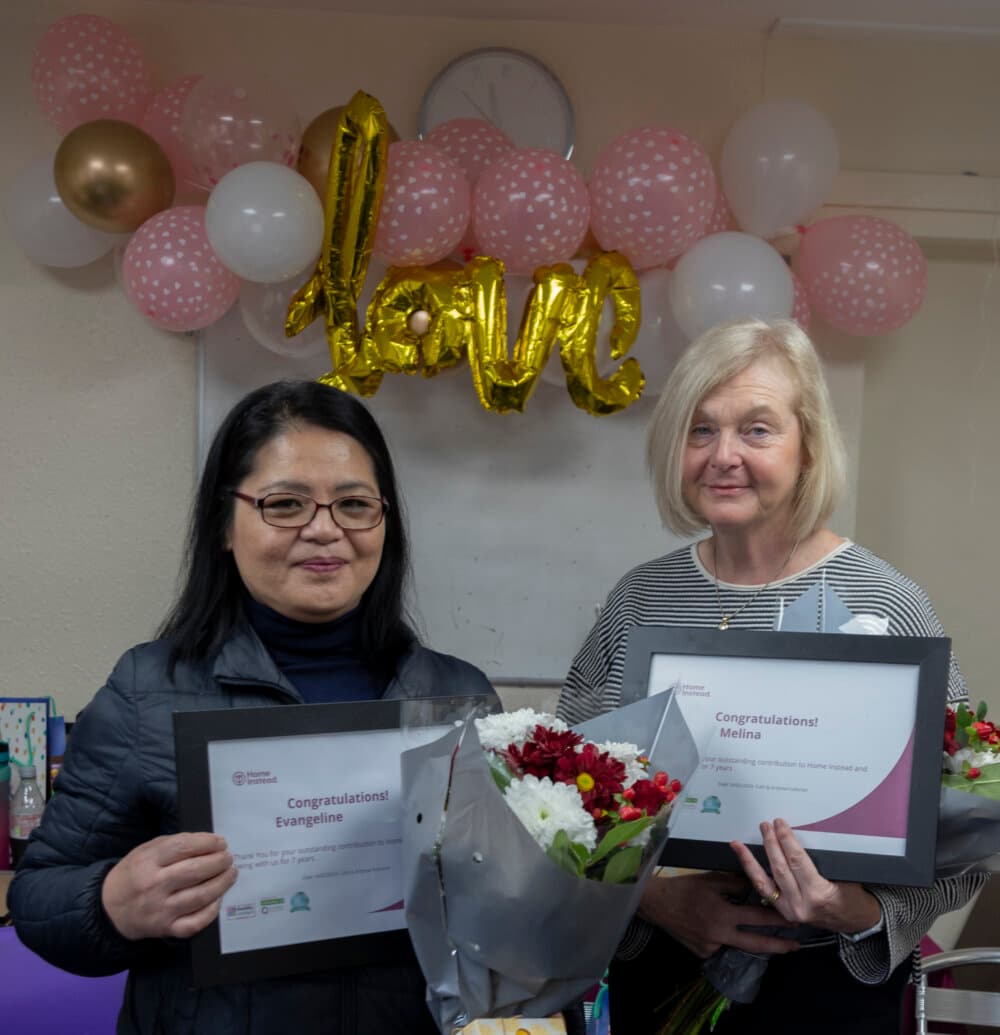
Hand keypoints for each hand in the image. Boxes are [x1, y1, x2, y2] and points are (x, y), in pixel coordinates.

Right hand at [101, 833, 237, 940]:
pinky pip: (195, 923)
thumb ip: (175, 844)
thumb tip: (210, 843)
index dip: (208, 843)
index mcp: (148, 862)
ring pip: (199, 896)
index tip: (221, 842)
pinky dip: (211, 911)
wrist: (110, 909)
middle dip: (218, 862)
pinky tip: (218, 898)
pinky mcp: (165, 929)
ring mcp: (160, 910)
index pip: (183, 847)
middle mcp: (154, 886)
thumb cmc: (134, 874)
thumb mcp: (147, 850)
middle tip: (228, 858)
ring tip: (230, 874)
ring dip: (221, 883)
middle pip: (195, 871)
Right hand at [637, 870, 799, 958]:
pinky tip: (719, 929)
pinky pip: (721, 946)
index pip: (757, 917)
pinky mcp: (703, 953)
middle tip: (796, 946)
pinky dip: (725, 938)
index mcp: (723, 914)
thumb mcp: (712, 880)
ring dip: (749, 940)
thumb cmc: (685, 887)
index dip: (777, 919)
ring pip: (737, 945)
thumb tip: (756, 886)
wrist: (658, 903)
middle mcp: (720, 935)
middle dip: (778, 945)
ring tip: (764, 937)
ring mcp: (711, 947)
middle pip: (755, 943)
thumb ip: (736, 884)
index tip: (793, 920)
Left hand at [731, 819, 881, 933]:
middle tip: (765, 825)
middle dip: (769, 844)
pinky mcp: (783, 913)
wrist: (854, 921)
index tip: (780, 824)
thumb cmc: (851, 895)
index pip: (797, 860)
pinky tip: (744, 862)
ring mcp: (789, 911)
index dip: (786, 839)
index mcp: (818, 893)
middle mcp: (801, 904)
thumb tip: (793, 838)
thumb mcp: (841, 876)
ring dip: (750, 860)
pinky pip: (764, 891)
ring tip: (738, 844)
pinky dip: (753, 875)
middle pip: (779, 868)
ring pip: (764, 882)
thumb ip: (817, 861)